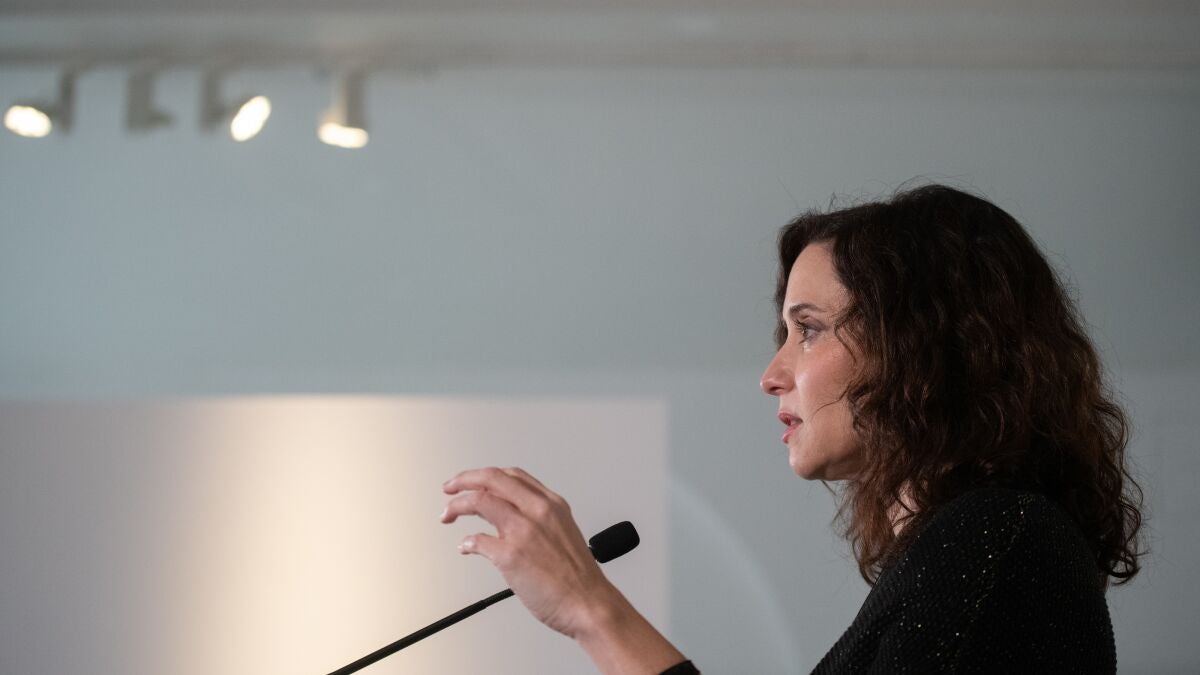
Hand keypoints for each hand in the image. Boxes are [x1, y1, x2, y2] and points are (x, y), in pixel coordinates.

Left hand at [440, 466, 615, 638]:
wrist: (588, 603)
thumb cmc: (578, 576)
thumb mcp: (564, 531)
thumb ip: (539, 518)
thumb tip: (510, 515)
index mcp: (551, 503)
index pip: (511, 475)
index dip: (485, 476)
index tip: (472, 482)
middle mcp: (537, 511)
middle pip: (491, 479)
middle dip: (463, 480)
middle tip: (449, 488)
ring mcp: (523, 531)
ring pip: (479, 501)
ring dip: (457, 507)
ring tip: (448, 514)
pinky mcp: (510, 555)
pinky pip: (477, 540)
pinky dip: (467, 543)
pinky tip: (466, 547)